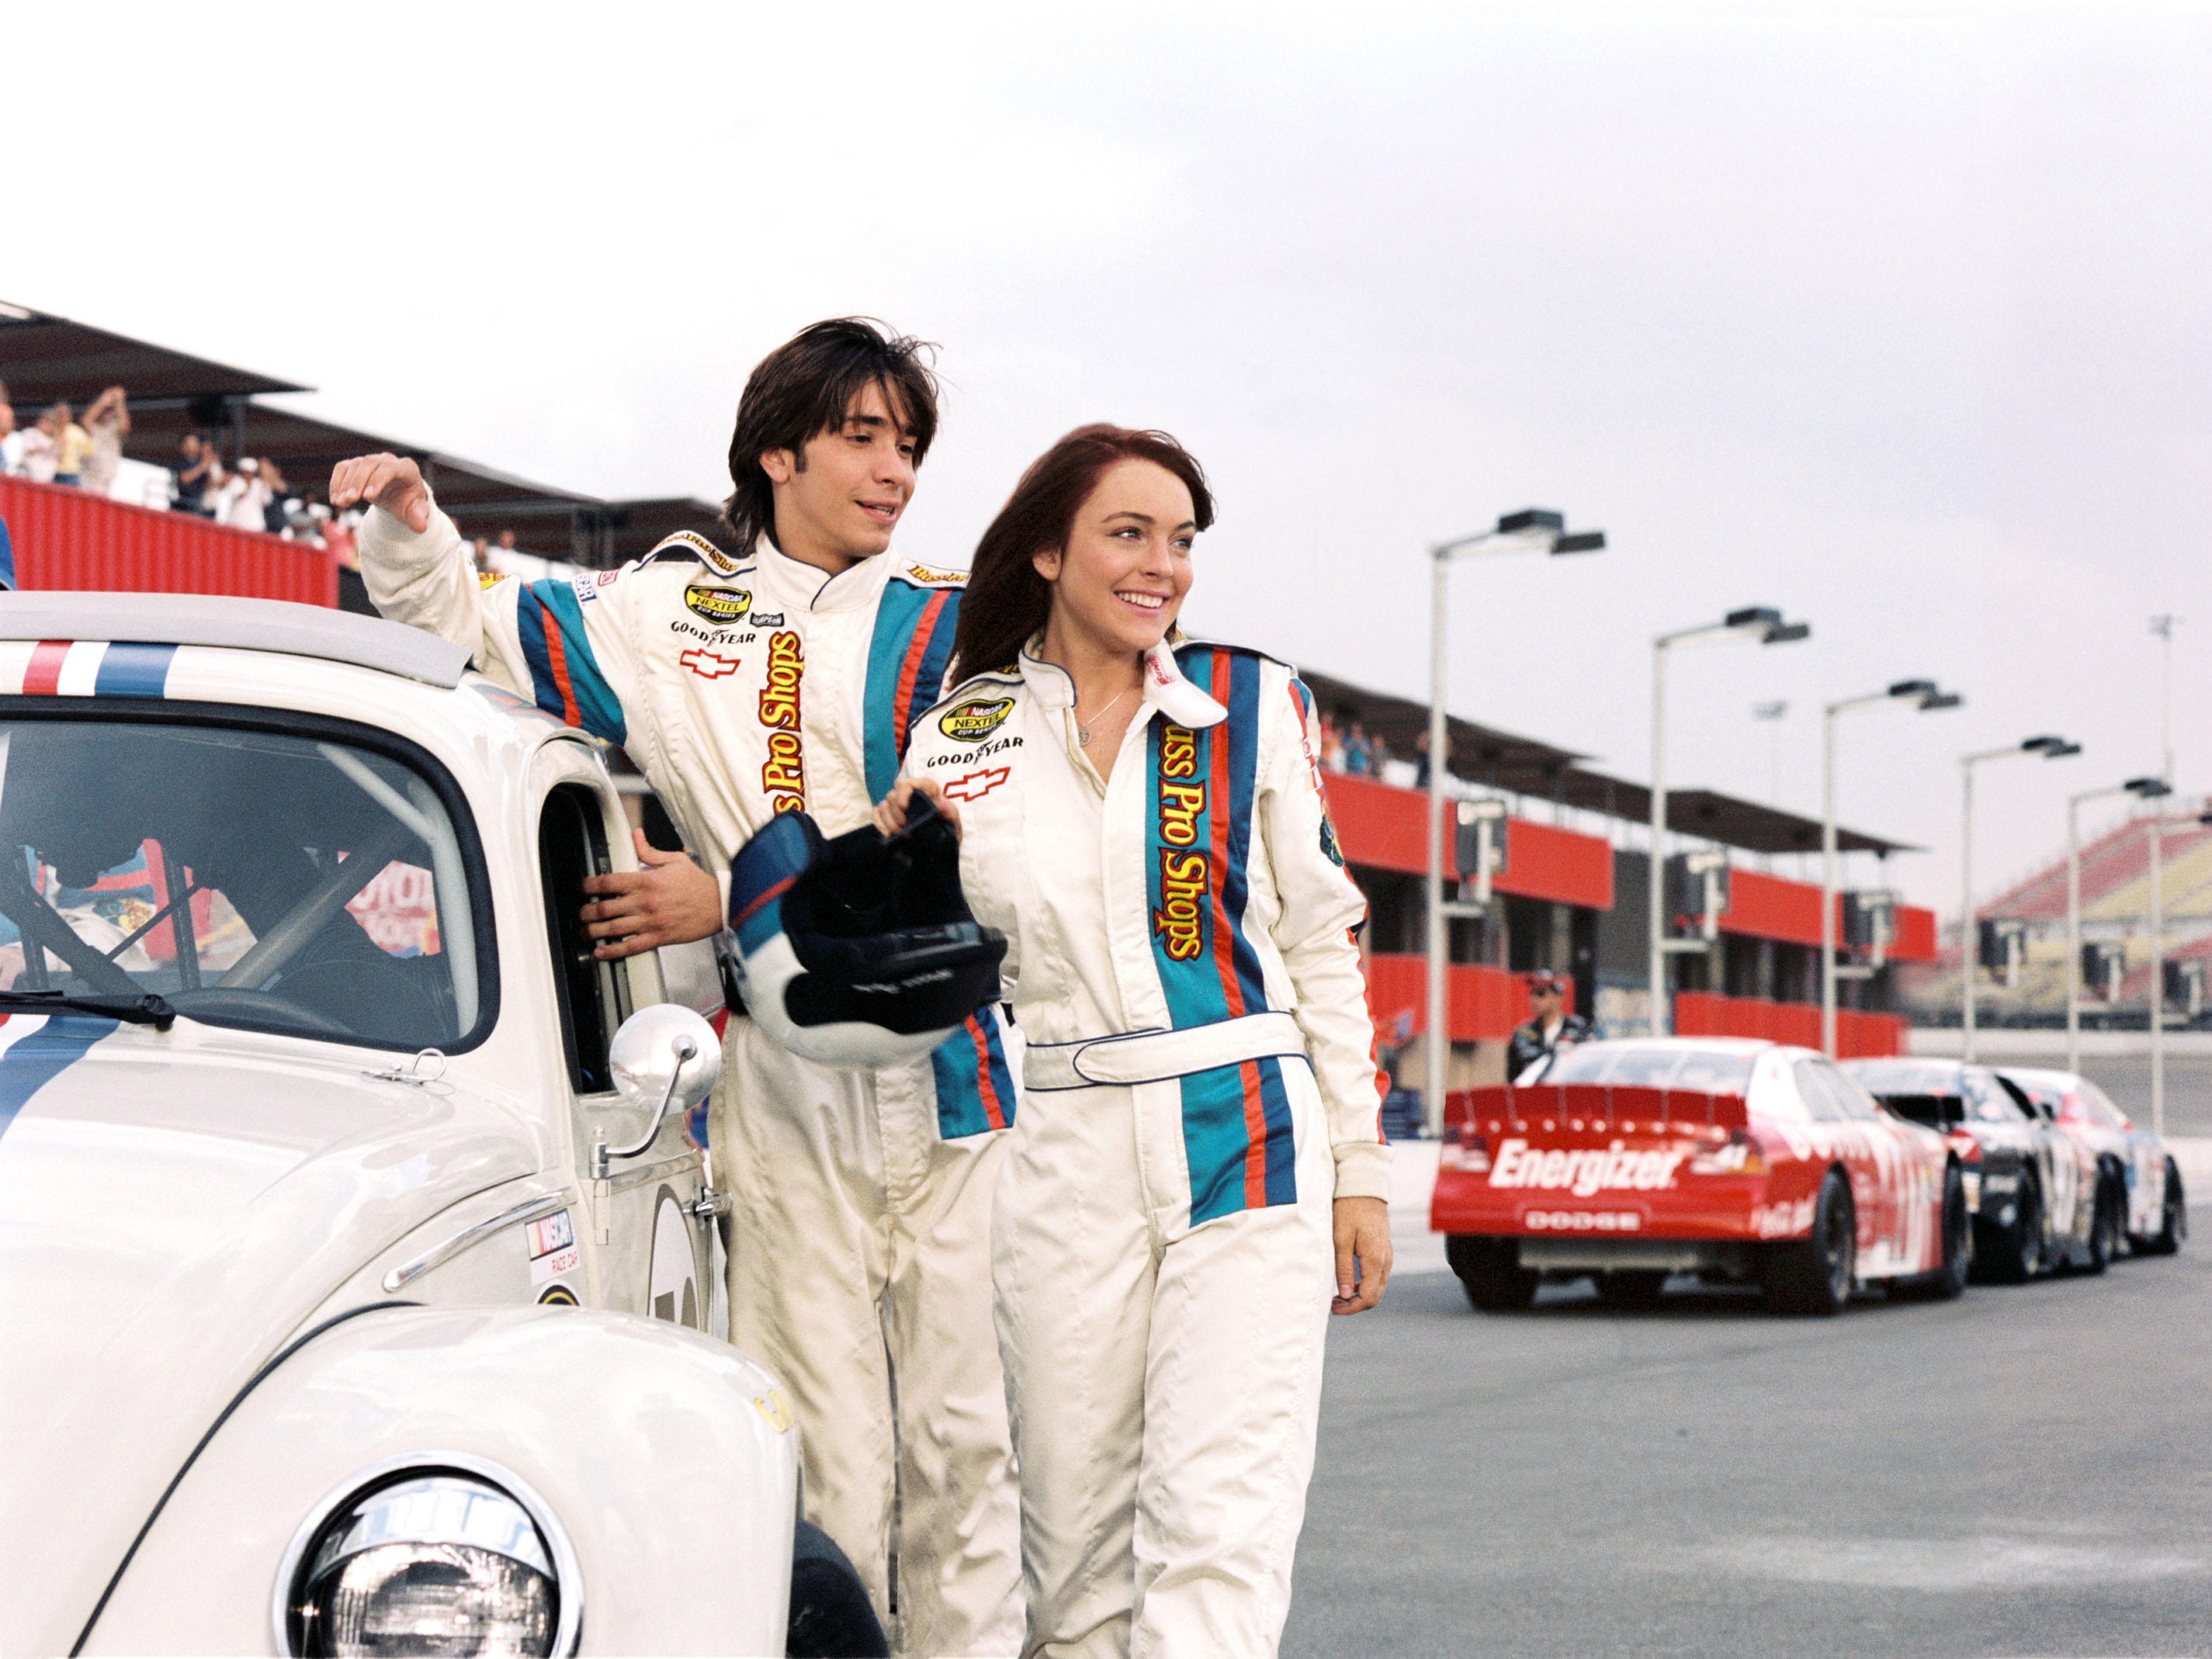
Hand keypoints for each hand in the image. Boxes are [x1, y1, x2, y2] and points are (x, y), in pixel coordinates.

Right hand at [329, 451, 430, 532]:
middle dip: (357, 482)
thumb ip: (418, 517)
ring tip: (341, 502)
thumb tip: (421, 527)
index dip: (378, 480)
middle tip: (349, 500)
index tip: (367, 497)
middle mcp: (387, 460)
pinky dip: (337, 482)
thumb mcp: (415, 511)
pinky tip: (335, 498)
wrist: (399, 496)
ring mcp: (371, 461)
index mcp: (406, 469)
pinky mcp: (357, 465)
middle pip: (369, 463)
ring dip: (344, 484)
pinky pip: (343, 468)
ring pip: (354, 465)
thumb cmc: (408, 502)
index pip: (390, 468)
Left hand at [580, 830, 722, 958]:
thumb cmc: (699, 884)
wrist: (720, 905)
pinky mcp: (658, 937)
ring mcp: (650, 921)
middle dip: (586, 912)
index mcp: (646, 881)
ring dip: (593, 932)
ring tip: (584, 932)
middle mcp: (644, 902)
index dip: (588, 885)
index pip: (608, 882)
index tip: (582, 888)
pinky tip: (601, 951)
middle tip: (580, 913)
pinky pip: (630, 946)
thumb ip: (649, 851)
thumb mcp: (675, 860)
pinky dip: (613, 951)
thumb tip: (635, 835)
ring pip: (612, 929)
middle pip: (604, 908)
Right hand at [872, 776, 961, 840]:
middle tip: (907, 830)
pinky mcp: (888, 814)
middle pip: (892, 796)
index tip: (904, 808)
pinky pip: (876, 814)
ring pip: (883, 806)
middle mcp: (909, 793)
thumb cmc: (948, 828)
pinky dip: (880, 824)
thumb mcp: (954, 822)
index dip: (902, 793)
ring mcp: (896, 804)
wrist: (942, 844)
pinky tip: (888, 835)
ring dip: (890, 823)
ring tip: (902, 835)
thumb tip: (942, 804)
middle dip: (897, 815)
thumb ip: (951, 812)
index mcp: (926, 788)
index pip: (907, 783)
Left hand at [1331, 1196, 1390, 1314]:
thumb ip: (1343, 1268)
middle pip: (1374, 1296)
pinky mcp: (1383, 1251)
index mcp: (1375, 1260)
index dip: (1350, 1308)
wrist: (1364, 1188)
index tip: (1333, 1308)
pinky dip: (1363, 1284)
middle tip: (1333, 1304)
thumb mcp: (1340, 1239)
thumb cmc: (1349, 1209)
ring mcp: (1386, 1256)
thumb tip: (1345, 1294)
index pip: (1368, 1298)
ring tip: (1337, 1295)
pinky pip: (1376, 1276)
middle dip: (1354, 1305)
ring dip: (1358, 1295)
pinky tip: (1348, 1281)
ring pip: (1376, 1287)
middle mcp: (1385, 1261)